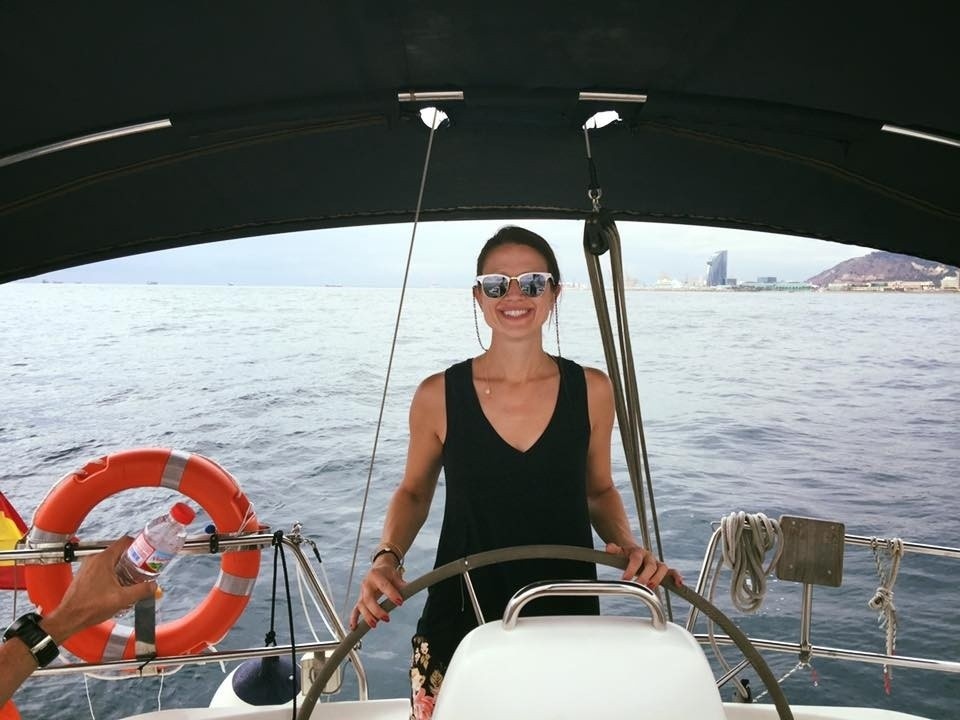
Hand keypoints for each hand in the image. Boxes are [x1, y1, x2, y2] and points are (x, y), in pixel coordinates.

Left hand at [43, 537, 157, 641]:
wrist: (69, 618)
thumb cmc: (89, 608)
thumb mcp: (122, 599)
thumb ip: (141, 591)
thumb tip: (153, 587)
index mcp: (103, 559)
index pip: (124, 542)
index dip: (138, 545)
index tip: (146, 552)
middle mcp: (94, 559)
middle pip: (118, 552)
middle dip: (132, 560)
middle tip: (141, 569)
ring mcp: (87, 567)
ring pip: (110, 561)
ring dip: (121, 568)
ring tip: (130, 579)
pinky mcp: (84, 575)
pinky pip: (101, 569)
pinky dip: (111, 574)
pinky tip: (116, 586)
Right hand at [349, 559, 404, 630]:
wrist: (378, 568)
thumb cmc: (388, 573)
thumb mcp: (396, 575)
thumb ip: (401, 584)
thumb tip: (410, 590)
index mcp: (376, 575)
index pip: (384, 585)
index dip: (391, 594)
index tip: (400, 603)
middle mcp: (367, 584)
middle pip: (368, 598)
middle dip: (377, 610)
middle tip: (387, 619)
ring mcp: (362, 592)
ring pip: (361, 605)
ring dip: (367, 616)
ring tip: (375, 625)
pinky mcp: (360, 599)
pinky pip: (355, 609)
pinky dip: (354, 619)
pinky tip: (354, 628)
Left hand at [605, 542, 681, 588]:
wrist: (633, 550)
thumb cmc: (626, 554)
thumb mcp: (619, 551)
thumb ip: (614, 550)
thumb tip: (608, 547)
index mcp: (638, 552)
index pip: (636, 559)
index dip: (631, 568)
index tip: (625, 579)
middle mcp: (649, 557)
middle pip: (650, 565)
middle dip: (645, 576)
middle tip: (639, 584)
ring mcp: (657, 563)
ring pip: (662, 568)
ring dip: (658, 578)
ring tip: (651, 587)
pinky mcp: (662, 570)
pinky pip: (672, 572)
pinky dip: (676, 576)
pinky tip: (679, 584)